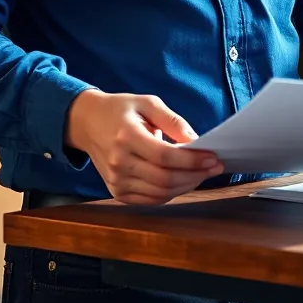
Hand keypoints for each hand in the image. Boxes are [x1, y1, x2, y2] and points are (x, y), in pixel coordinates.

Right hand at [64, 89, 222, 204]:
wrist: (87, 123)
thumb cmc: (120, 109)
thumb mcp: (148, 103)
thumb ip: (173, 121)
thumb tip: (197, 141)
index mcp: (126, 136)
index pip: (165, 157)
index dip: (192, 160)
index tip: (213, 157)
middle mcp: (119, 162)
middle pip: (164, 179)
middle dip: (195, 175)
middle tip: (214, 167)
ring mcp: (116, 181)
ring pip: (160, 193)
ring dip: (186, 186)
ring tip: (202, 173)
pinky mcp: (117, 192)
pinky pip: (150, 200)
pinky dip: (171, 193)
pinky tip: (182, 181)